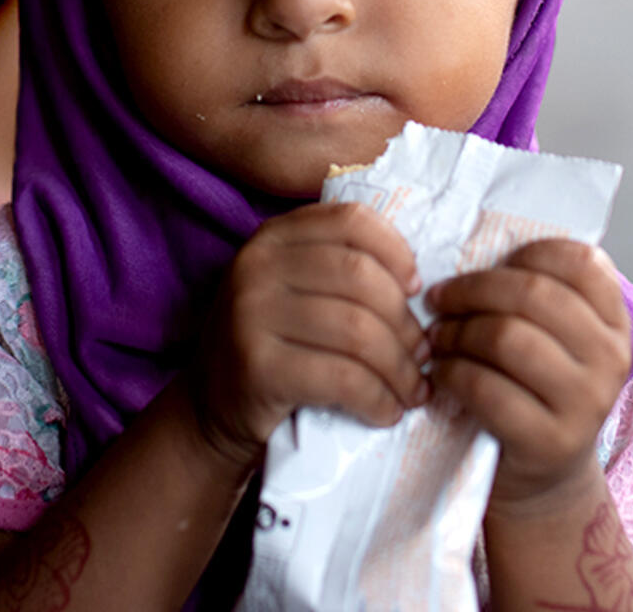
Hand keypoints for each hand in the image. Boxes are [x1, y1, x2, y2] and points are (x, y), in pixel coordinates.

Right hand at [188, 201, 428, 470]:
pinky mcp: (258, 368)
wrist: (209, 411)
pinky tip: (387, 411)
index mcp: (272, 237)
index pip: (351, 221)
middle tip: (423, 354)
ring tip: (413, 389)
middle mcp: (256, 266)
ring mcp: (251, 314)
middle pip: (361, 276)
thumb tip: (419, 281)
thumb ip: (338, 268)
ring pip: (358, 330)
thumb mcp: (293, 291)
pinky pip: (343, 378)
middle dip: (406, 322)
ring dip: (400, 368)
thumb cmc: (271, 348)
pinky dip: (378, 399)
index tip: (416, 290)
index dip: (396, 252)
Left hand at [424, 239, 631, 509]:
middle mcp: (611, 358)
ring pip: (506, 338)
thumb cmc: (534, 388)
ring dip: (456, 332)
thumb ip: (534, 295)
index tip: (488, 268)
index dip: (525, 254)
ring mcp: (586, 403)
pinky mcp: (550, 442)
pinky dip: (452, 373)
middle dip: (472, 290)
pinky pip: (487, 388)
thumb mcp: (551, 338)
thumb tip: (472, 244)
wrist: (544, 476)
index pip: (580, 261)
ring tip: (437, 338)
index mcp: (613, 321)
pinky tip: (442, 373)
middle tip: (440, 300)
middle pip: (533, 295)